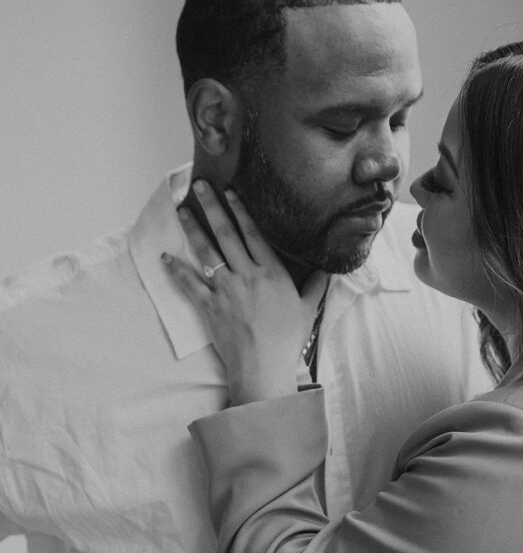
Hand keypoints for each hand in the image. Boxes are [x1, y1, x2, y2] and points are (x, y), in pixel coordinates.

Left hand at [165, 182, 327, 404]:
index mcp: (270, 273)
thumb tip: (327, 272)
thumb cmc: (287, 340)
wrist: (263, 366)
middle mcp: (245, 275)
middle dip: (212, 207)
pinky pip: (189, 284)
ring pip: (205, 253)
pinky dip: (176, 270)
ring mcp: (224, 290)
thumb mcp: (307, 310)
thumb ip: (314, 287)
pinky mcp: (209, 307)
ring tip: (182, 210)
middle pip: (225, 234)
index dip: (240, 210)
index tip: (230, 191)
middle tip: (200, 186)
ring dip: (192, 229)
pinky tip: (165, 257)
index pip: (253, 234)